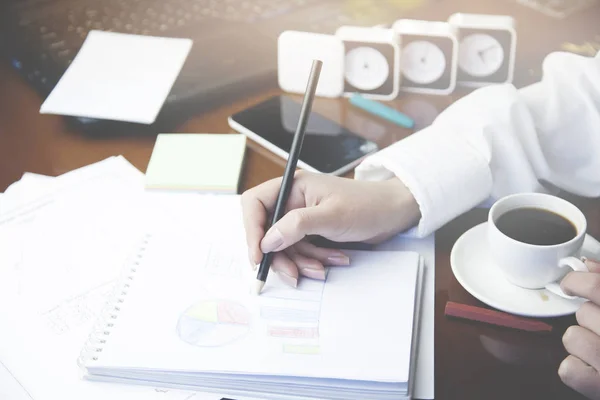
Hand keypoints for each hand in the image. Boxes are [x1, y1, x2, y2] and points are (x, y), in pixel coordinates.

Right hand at [241, 171, 419, 286]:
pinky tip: (332, 261)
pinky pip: (300, 252)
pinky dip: (313, 261)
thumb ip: (296, 226)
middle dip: (280, 256)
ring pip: (284, 247)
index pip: (255, 205)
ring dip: (301, 262)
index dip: (252, 230)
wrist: (393, 213)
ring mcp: (302, 219)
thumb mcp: (331, 216)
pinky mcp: (312, 233)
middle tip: (292, 274)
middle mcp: (292, 201)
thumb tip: (267, 241)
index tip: (259, 255)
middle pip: (267, 232)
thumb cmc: (366, 205)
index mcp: (292, 187)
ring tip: (322, 268)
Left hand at [559, 257, 599, 398]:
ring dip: (584, 342)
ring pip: (572, 337)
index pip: (597, 287)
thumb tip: (587, 265)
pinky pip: (568, 368)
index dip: (577, 281)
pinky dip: (577, 368)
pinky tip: (596, 369)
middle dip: (593, 319)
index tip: (571, 284)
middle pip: (583, 313)